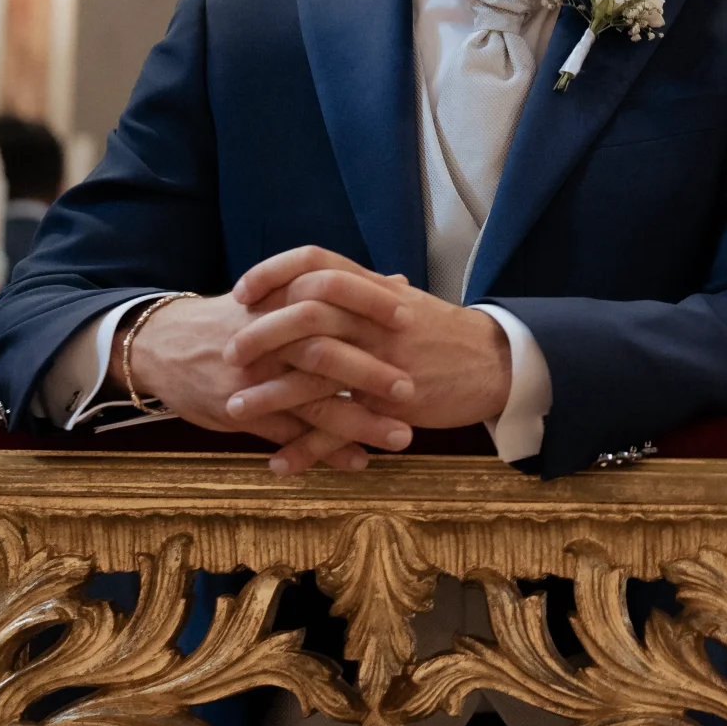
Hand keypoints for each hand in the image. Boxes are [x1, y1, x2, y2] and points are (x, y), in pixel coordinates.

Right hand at [128, 287, 414, 471]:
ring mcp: (253, 377)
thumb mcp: (281, 293)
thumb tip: (400, 281)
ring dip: (359, 422)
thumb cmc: (239, 318)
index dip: (369, 303)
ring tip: (401, 437)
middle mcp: (269, 338)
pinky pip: (287, 434)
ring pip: (310, 400)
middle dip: (371, 372)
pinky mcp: (240, 410)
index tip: (411, 315)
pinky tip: (357, 461)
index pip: (329, 295)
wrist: (163, 345)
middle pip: (324, 352)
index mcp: (281, 301)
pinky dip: (323, 451)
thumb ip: (340, 291)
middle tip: (412, 389)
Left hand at [223, 248, 513, 472]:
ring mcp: (383, 361)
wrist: (497, 364)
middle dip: (260, 334)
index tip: (243, 292)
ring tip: (234, 409)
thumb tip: (334, 277)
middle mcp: (375, 320)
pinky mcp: (390, 403)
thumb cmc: (447, 334)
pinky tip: (280, 462)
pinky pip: (340, 427)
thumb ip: (365, 292)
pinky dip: (306, 448)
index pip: (316, 263)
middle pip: (306, 314)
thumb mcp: (405, 303)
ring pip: (315, 373)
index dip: (274, 273)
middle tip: (229, 353)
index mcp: (374, 291)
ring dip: (269, 395)